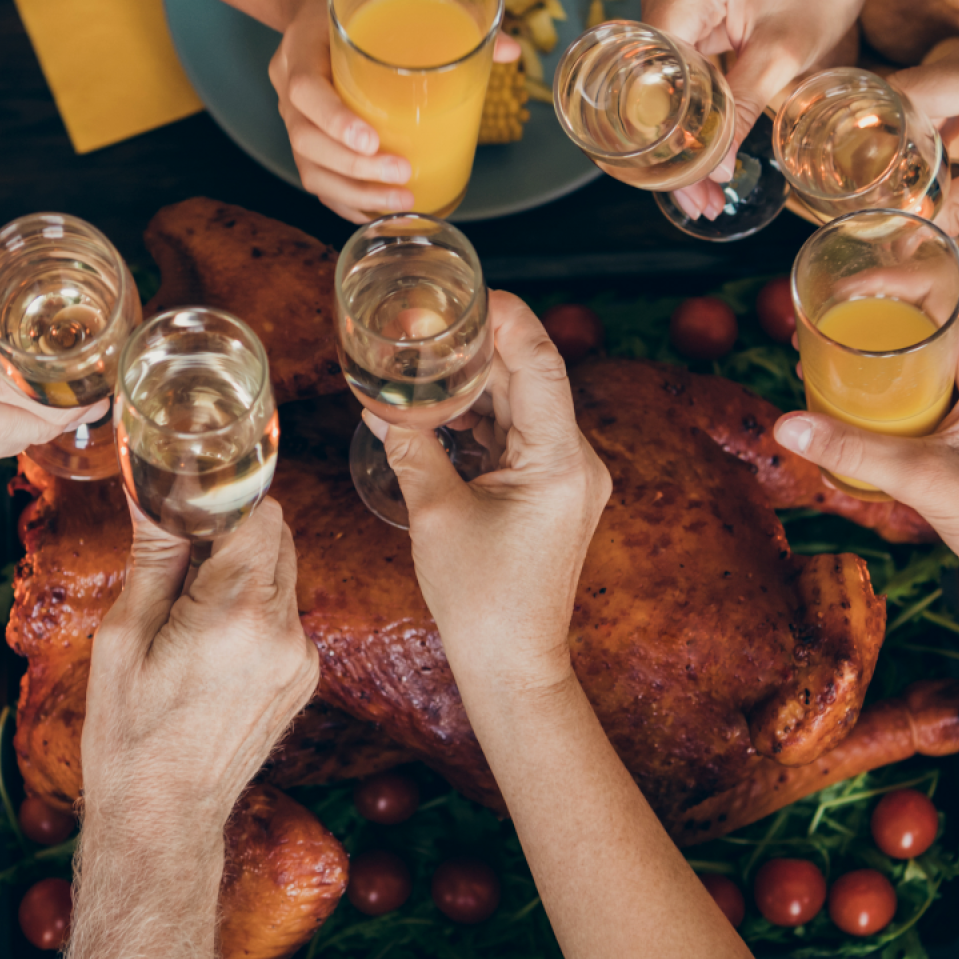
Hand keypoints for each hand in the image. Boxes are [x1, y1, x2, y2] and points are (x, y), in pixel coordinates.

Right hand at [81, 499, 317, 816]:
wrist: (163, 815)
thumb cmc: (131, 734)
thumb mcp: (124, 637)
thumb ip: (155, 556)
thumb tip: (153, 491)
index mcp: (236, 613)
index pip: (259, 513)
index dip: (224, 498)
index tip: (190, 498)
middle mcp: (284, 631)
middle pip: (278, 538)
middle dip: (234, 529)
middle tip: (181, 548)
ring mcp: (302, 658)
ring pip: (284, 575)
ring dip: (245, 570)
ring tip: (191, 603)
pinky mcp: (306, 677)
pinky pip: (286, 615)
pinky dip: (255, 609)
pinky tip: (212, 639)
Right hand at [268, 0, 521, 221]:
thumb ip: (450, 17)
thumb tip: (511, 51)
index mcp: (304, 45)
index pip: (306, 89)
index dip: (335, 120)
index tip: (373, 141)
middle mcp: (289, 86)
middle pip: (306, 140)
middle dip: (356, 169)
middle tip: (402, 175)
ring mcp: (294, 117)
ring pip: (311, 169)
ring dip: (355, 194)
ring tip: (402, 202)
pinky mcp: (307, 139)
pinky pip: (318, 180)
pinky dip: (347, 203)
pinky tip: (379, 214)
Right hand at [378, 291, 610, 693]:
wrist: (513, 667)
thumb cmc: (482, 601)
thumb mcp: (434, 514)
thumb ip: (410, 447)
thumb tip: (381, 404)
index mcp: (560, 460)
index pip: (541, 362)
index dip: (508, 317)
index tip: (471, 291)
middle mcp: (578, 463)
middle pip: (532, 380)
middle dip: (481, 349)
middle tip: (430, 322)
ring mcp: (571, 479)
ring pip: (525, 408)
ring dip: (479, 385)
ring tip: (427, 361)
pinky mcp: (555, 495)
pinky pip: (522, 439)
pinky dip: (484, 421)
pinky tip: (442, 412)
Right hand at [646, 0, 923, 219]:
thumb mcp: (784, 54)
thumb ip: (742, 109)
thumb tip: (714, 167)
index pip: (652, 70)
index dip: (665, 134)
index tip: (682, 185)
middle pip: (649, 76)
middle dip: (672, 142)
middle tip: (695, 198)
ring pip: (660, 72)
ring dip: (680, 125)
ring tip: (702, 183)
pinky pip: (674, 56)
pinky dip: (690, 98)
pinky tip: (703, 140)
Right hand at [768, 293, 958, 597]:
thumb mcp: (924, 477)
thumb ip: (855, 451)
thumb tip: (788, 425)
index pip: (944, 289)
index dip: (893, 277)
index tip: (844, 288)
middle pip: (925, 317)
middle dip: (869, 315)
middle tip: (819, 324)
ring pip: (918, 356)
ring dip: (871, 354)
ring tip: (819, 359)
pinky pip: (916, 392)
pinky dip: (879, 390)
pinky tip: (842, 407)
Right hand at [883, 16, 958, 233]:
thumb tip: (930, 228)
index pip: (908, 93)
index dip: (874, 138)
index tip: (863, 183)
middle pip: (913, 93)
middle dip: (894, 148)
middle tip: (886, 202)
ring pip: (934, 90)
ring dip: (922, 138)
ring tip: (915, 191)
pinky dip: (949, 122)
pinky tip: (951, 163)